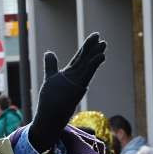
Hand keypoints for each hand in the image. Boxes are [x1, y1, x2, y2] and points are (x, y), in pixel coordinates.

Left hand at [30, 32, 106, 152]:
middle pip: (85, 60)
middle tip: (101, 38)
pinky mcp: (77, 90)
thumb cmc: (50, 100)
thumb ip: (51, 65)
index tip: (95, 36)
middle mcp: (76, 78)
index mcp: (70, 74)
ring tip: (103, 45)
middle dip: (93, 49)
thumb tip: (49, 52)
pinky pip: (87, 75)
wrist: (49, 117)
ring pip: (88, 66)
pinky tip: (101, 57)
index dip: (87, 47)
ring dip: (95, 56)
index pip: (80, 57)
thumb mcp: (50, 78)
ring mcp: (77, 84)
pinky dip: (93, 65)